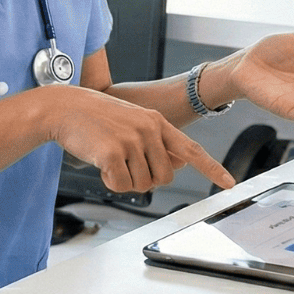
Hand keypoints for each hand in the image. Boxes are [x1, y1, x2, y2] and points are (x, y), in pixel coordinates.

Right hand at [40, 86, 235, 193]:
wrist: (65, 108)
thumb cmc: (98, 118)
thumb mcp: (133, 124)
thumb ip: (158, 143)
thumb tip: (181, 164)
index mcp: (157, 122)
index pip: (192, 150)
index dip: (211, 169)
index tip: (229, 184)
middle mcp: (149, 130)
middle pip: (164, 177)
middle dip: (146, 179)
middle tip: (126, 166)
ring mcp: (132, 140)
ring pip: (143, 185)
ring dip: (126, 181)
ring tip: (111, 160)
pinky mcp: (113, 152)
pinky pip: (121, 185)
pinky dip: (110, 182)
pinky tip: (100, 163)